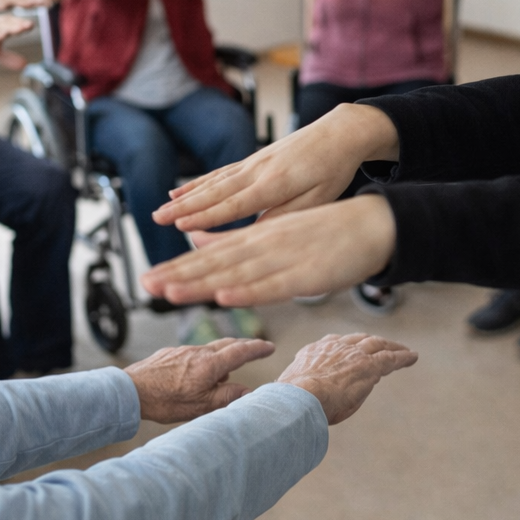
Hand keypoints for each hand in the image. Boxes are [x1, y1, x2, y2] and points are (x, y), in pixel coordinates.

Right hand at [0, 14, 33, 67]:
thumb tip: (25, 64)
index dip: (22, 23)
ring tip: (23, 28)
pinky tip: (2, 35)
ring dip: (10, 27)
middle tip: (32, 25)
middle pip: (6, 22)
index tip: (35, 25)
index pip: (11, 22)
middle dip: (19, 23)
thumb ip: (8, 58)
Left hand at [123, 337, 276, 423]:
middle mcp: (198, 352)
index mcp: (210, 365)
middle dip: (245, 345)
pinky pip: (194, 352)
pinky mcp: (170, 353)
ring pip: (210, 348)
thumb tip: (247, 391)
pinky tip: (198, 373)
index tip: (269, 347)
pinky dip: (204, 358)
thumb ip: (227, 396)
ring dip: (223, 354)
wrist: (129, 391)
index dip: (258, 348)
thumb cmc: (163, 401)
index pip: (241, 351)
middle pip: (228, 344)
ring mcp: (183, 350)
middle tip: (256, 349)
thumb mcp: (201, 406)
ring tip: (226, 370)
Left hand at [144, 194, 396, 306]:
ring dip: (202, 283)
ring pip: (237, 273)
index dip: (179, 268)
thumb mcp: (278, 233)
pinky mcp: (307, 273)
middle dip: (179, 276)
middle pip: (216, 264)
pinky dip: (249, 291)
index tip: (148, 279)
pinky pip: (274, 285)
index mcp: (259, 238)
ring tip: (170, 292)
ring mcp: (286, 258)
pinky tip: (225, 296)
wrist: (373, 223)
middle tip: (146, 286)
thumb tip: (199, 242)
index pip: (211, 256)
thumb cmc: (327, 234)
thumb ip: (240, 242)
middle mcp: (266, 245)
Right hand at [152, 103, 398, 233]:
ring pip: (213, 181)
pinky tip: (180, 190)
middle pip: (216, 192)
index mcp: (277, 183)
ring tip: (161, 208)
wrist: (340, 134)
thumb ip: (287, 216)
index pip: (236, 204)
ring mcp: (253, 163)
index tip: (182, 226)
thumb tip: (258, 235)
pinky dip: (198, 182)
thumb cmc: (332, 171)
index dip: (208, 217)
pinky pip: (220, 172)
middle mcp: (259, 170)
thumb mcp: (319, 200)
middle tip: (157, 219)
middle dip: (185, 207)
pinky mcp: (253, 159)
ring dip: (185, 195)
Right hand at [277, 332, 417, 424]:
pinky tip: (413, 357)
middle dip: (370, 342)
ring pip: (378, 345)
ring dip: (391, 347)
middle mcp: (334, 347)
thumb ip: (306, 388)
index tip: (348, 349)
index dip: (343, 346)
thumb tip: (312, 395)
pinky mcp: (369, 365)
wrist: (300, 398)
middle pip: (358, 340)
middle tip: (381, 346)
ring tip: (403, 351)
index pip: (332, 344)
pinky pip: (390, 358)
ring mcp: (352, 354)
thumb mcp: (296, 392)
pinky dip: (403, 357)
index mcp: (313, 352)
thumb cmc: (292, 402)